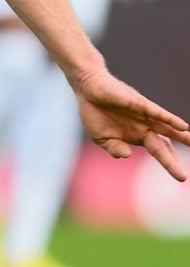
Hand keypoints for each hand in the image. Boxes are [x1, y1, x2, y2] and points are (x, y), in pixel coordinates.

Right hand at [73, 69, 189, 181]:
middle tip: (183, 177)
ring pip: (167, 128)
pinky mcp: (140, 104)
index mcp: (137, 136)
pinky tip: (182, 126)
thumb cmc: (94, 113)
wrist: (87, 89)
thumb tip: (126, 155)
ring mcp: (144, 115)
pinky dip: (169, 119)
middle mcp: (145, 126)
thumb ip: (114, 148)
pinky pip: (157, 113)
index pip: (159, 152)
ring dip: (182, 136)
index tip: (181, 177)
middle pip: (164, 145)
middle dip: (174, 159)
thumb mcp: (101, 138)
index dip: (170, 163)